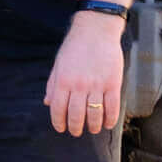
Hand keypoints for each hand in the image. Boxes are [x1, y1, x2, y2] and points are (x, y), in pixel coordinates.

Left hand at [45, 11, 125, 135]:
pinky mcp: (113, 83)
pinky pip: (112, 107)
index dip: (59, 122)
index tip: (61, 128)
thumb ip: (53, 84)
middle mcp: (79, 85)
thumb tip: (47, 103)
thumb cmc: (75, 46)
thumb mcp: (59, 64)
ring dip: (93, 126)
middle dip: (75, 128)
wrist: (95, 30)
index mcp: (63, 80)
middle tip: (76, 132)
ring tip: (92, 129)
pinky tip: (107, 124)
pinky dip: (110, 119)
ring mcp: (97, 85)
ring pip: (95, 114)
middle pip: (77, 115)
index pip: (58, 108)